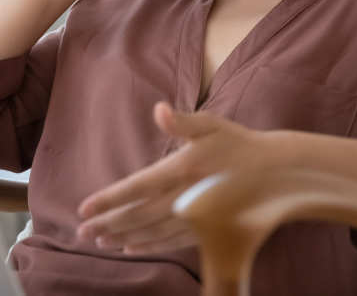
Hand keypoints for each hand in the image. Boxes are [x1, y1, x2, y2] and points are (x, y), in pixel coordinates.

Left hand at [75, 102, 270, 254]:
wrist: (275, 172)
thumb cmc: (238, 142)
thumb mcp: (211, 124)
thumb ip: (181, 121)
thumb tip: (159, 109)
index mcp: (182, 170)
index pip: (136, 188)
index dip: (108, 200)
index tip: (84, 208)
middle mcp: (185, 197)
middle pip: (137, 215)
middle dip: (107, 224)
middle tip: (81, 231)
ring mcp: (195, 217)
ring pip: (151, 232)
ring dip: (122, 237)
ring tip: (99, 241)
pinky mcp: (205, 229)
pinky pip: (170, 242)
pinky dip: (148, 246)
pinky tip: (131, 247)